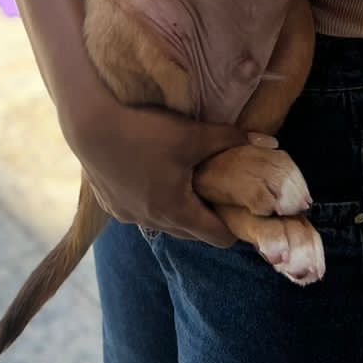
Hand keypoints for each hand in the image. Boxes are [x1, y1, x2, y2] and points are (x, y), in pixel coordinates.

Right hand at [74, 97, 269, 246]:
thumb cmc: (145, 132)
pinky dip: (151, 199)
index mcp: (177, 211)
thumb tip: (272, 142)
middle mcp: (153, 222)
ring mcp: (129, 217)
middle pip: (192, 232)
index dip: (234, 224)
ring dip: (177, 207)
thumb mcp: (193, 134)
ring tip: (183, 179)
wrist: (91, 126)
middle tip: (216, 190)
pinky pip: (141, 211)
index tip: (240, 208)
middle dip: (206, 215)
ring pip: (164, 221)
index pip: (218, 237)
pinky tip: (150, 173)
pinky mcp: (111, 206)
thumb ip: (231, 139)